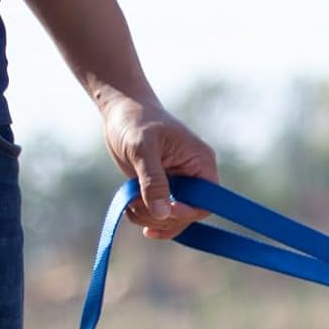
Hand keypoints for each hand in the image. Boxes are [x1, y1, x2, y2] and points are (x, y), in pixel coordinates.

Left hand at [101, 96, 218, 239]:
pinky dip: (147, 217)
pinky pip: (161, 212)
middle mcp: (194, 176)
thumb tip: (163, 213)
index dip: (188, 211)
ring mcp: (179, 183)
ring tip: (130, 205)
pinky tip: (133, 214)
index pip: (206, 200)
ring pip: (173, 217)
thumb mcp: (143, 149)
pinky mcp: (163, 188)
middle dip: (163, 217)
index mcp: (201, 162)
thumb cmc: (136, 122)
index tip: (165, 209)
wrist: (122, 110)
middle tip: (136, 207)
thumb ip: (153, 181)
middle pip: (189, 213)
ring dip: (151, 218)